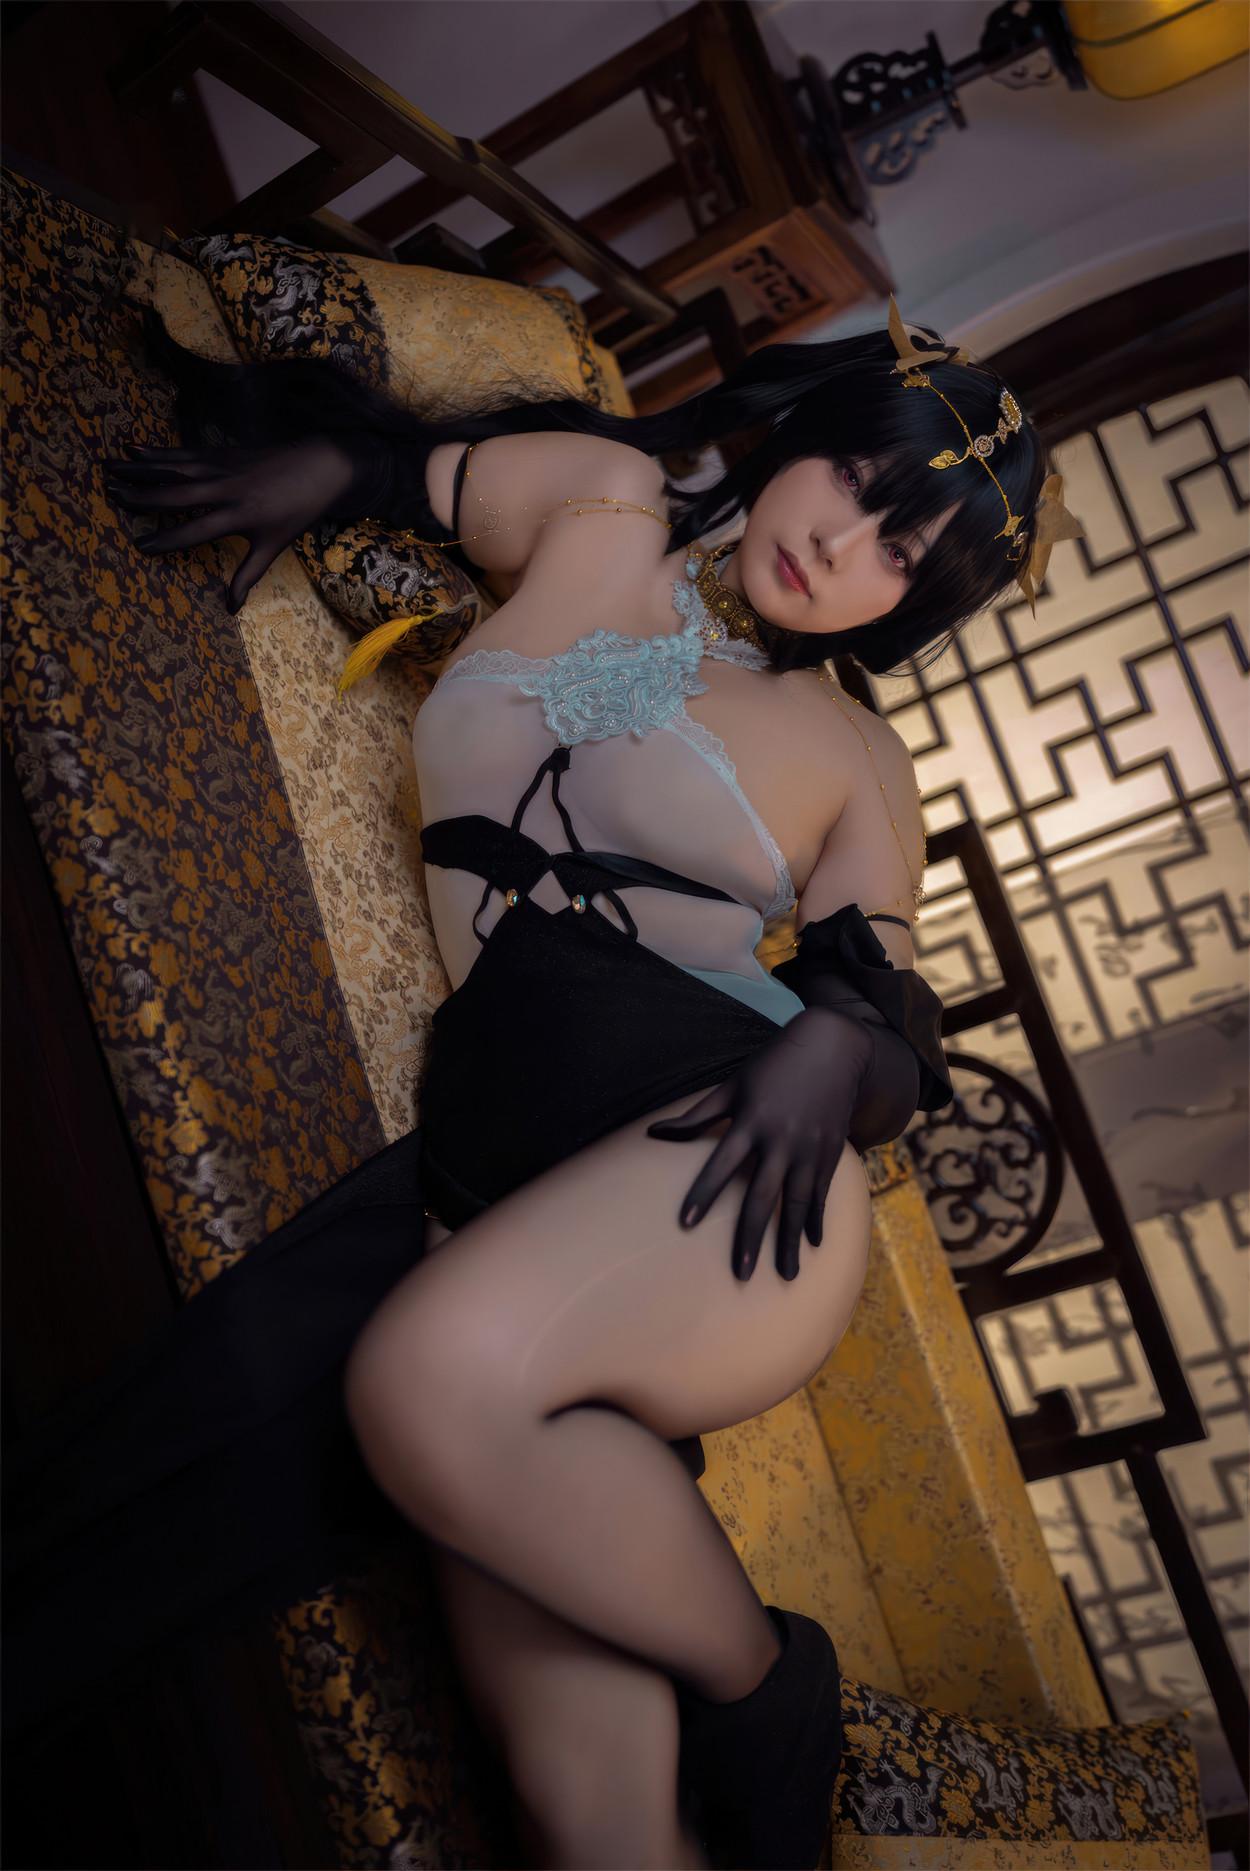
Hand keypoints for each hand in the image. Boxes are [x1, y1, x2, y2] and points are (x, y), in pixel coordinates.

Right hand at [102, 435, 358, 613]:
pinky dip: (159, 451)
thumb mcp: (275, 546)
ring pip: (174, 468)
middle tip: (110, 496)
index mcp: (239, 516)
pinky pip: (184, 453)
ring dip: (140, 468)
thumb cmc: (298, 511)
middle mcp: (226, 489)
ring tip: (108, 467)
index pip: (195, 532)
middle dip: (142, 496)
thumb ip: (248, 574)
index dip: (167, 540)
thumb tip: (229, 608)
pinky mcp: (222, 453)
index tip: (139, 545)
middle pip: (177, 494)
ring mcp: (222, 467)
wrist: (320, 466)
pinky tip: (134, 448)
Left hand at [645, 1006, 873, 1282]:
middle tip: (741, 1274)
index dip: (703, 1193)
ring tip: (787, 1276)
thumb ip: (697, 1115)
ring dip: (790, 1241)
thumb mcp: (733, 1085)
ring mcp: (808, 1148)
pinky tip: (813, 1245)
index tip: (685, 1223)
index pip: (721, 1164)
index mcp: (751, 1121)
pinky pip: (821, 1193)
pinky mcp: (829, 1152)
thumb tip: (653, 1132)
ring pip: (797, 1203)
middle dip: (751, 1237)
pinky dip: (817, 1220)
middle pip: (762, 1196)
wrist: (834, 1048)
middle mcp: (781, 1139)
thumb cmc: (773, 1066)